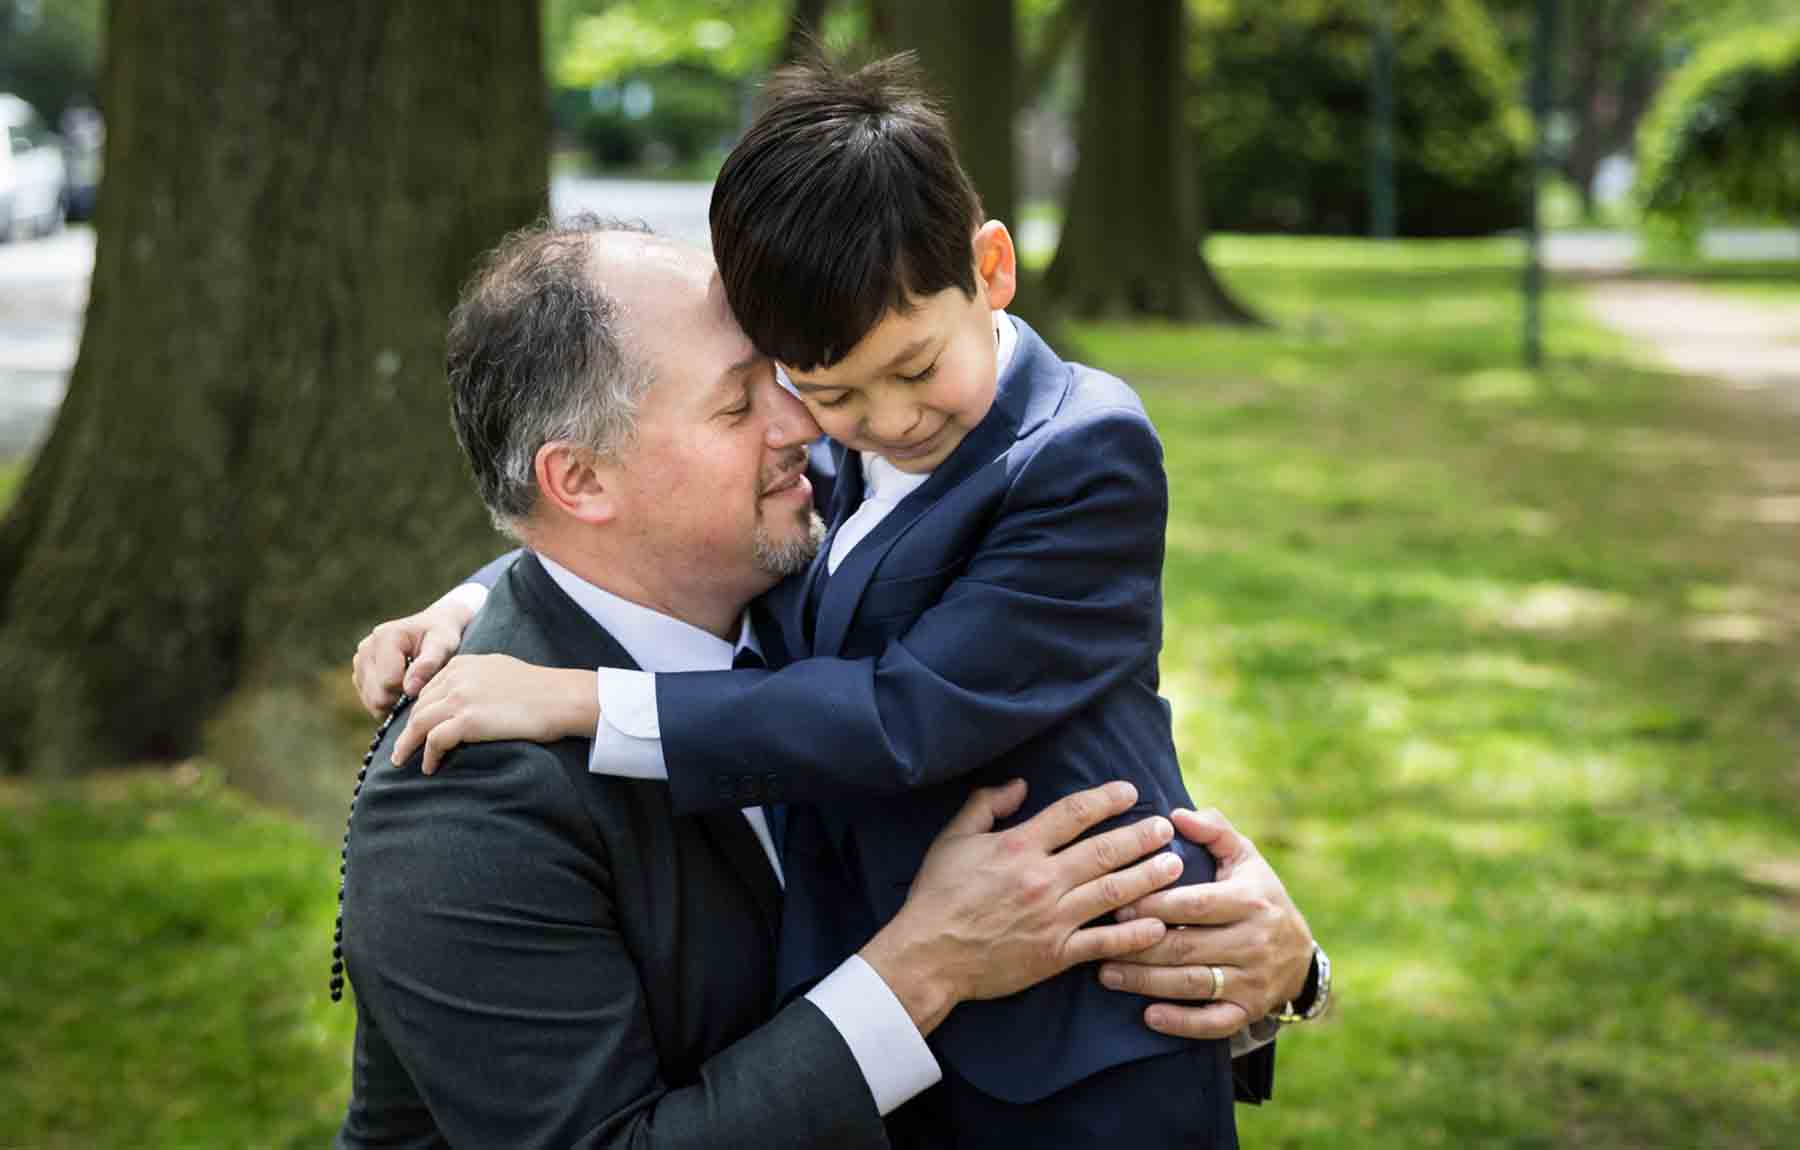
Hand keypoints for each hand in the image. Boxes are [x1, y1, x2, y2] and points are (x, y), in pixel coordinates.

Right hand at [351, 588, 483, 716]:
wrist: (434, 626)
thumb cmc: (441, 636)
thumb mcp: (443, 644)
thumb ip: (428, 664)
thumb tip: (409, 689)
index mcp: (385, 637)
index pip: (389, 682)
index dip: (410, 692)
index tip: (426, 685)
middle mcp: (366, 647)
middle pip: (377, 695)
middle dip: (400, 701)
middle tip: (420, 691)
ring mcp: (359, 660)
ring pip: (371, 701)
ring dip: (393, 703)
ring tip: (412, 688)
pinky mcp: (359, 671)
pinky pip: (368, 700)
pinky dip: (386, 702)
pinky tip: (403, 690)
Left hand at [390, 654, 599, 774]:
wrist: (561, 697)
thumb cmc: (540, 689)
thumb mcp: (500, 670)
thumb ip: (476, 679)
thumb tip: (464, 699)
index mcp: (463, 663)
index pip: (428, 689)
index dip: (419, 711)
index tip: (414, 727)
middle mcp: (456, 677)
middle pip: (419, 706)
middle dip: (408, 728)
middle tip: (401, 747)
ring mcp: (460, 697)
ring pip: (418, 723)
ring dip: (407, 745)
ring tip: (402, 760)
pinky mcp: (468, 720)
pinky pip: (433, 740)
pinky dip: (427, 756)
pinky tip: (429, 767)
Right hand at [859, 780, 1184, 1035]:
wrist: (927, 956)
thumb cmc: (937, 895)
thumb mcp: (953, 839)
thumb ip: (985, 805)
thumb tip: (1019, 784)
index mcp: (1018, 846)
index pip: (1073, 813)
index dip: (1105, 799)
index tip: (1131, 792)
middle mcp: (1041, 879)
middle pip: (1103, 851)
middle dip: (1140, 837)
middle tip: (1165, 829)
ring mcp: (1052, 918)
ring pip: (1112, 893)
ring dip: (1148, 877)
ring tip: (1174, 866)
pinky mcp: (1055, 955)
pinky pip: (1103, 942)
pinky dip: (1133, 935)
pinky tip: (1158, 924)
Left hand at [1098, 808, 1313, 1039]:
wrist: (1300, 953)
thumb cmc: (1258, 894)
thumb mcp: (1245, 857)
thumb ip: (1213, 831)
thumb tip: (1176, 815)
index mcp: (1250, 901)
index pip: (1195, 904)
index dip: (1154, 905)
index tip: (1118, 903)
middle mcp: (1254, 942)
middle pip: (1186, 946)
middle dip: (1139, 945)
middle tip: (1098, 940)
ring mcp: (1253, 981)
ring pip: (1192, 984)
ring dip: (1146, 982)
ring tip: (1106, 974)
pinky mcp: (1249, 1012)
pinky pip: (1213, 1023)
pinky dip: (1181, 1022)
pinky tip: (1148, 1016)